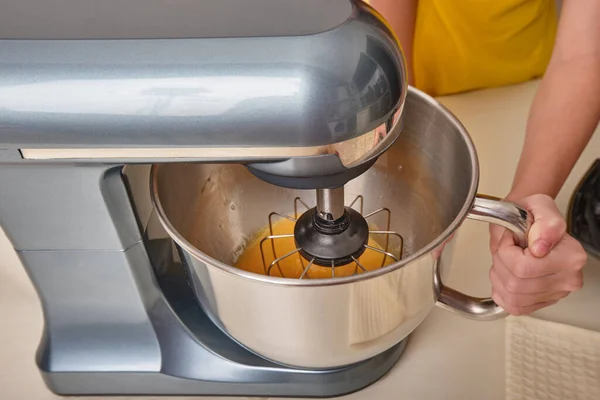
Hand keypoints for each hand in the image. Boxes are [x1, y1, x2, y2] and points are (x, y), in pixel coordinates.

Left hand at [489, 194, 585, 314]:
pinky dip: (502, 291)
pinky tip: (507, 274)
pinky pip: (513, 306)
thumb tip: (540, 247)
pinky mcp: (542, 303)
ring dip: (499, 276)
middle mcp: (568, 279)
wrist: (529, 220)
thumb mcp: (539, 206)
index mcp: (571, 256)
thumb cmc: (533, 214)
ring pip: (512, 296)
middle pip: (515, 283)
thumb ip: (545, 224)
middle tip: (506, 248)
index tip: (510, 238)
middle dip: (500, 263)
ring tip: (506, 259)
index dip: (506, 250)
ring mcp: (556, 294)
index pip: (524, 267)